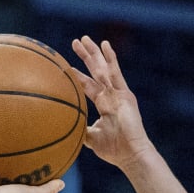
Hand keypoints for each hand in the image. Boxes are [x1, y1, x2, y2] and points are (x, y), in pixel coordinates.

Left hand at [69, 36, 153, 169]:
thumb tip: (63, 128)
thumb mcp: (91, 138)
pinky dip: (111, 58)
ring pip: (104, 68)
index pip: (88, 85)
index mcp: (104, 103)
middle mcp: (111, 94)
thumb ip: (80, 129)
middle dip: (86, 56)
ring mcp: (119, 93)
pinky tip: (105, 44)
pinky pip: (116, 73)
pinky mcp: (125, 94)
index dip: (78, 75)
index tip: (66, 65)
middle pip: (96, 71)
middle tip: (76, 41)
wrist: (130, 154)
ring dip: (94, 53)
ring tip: (85, 38)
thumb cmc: (113, 149)